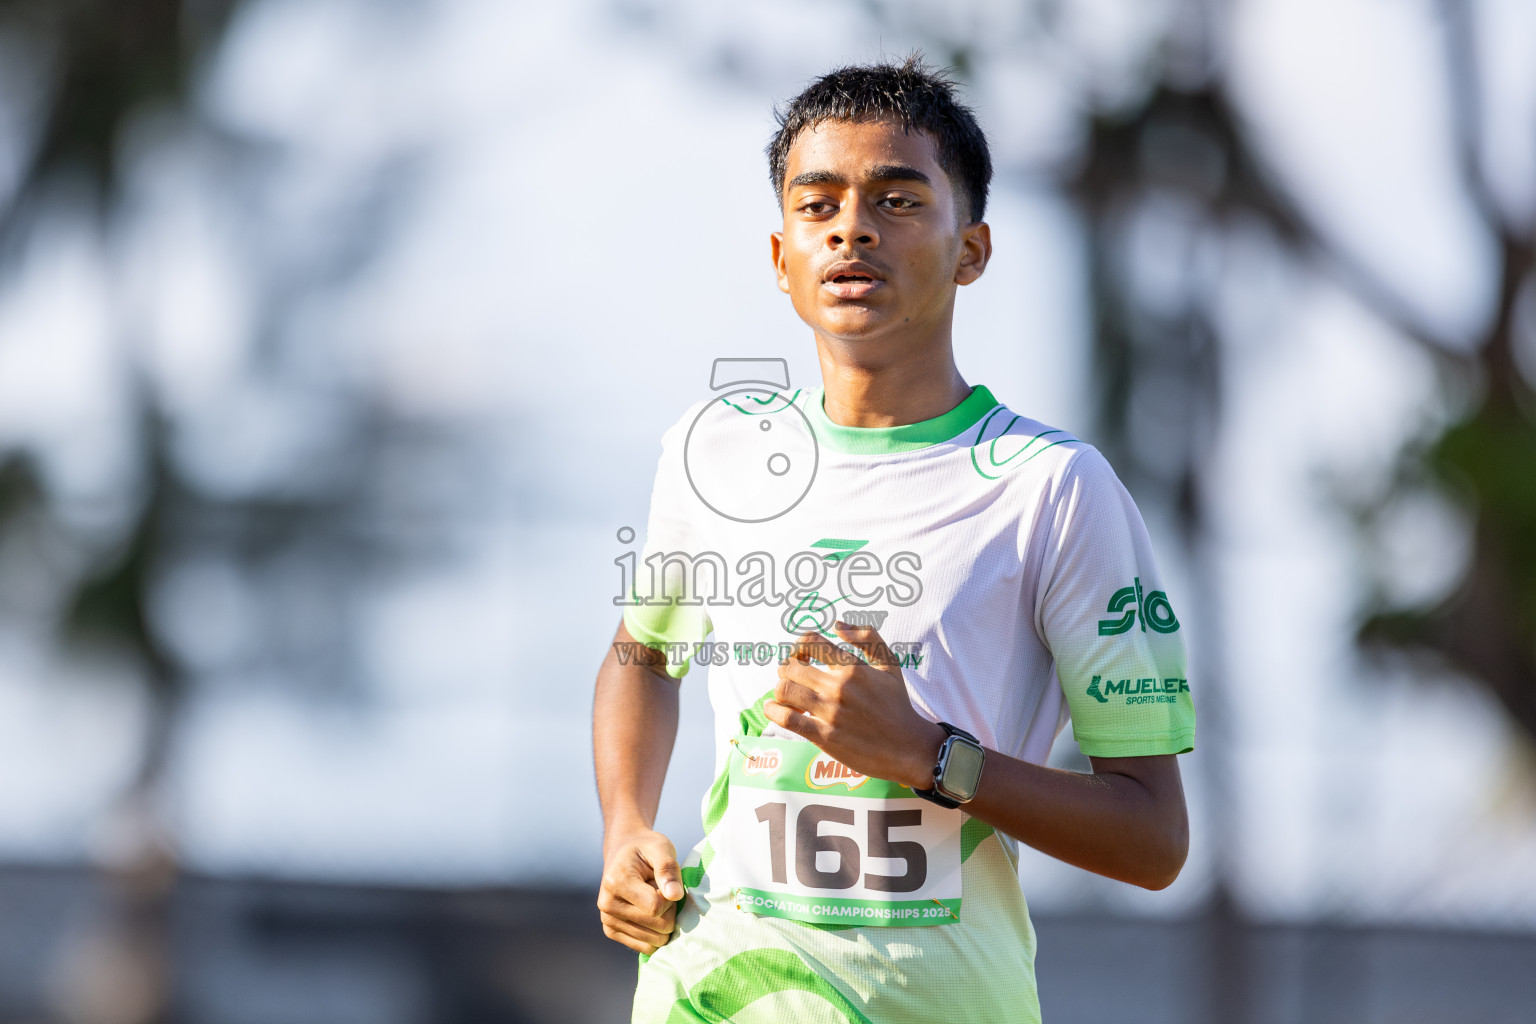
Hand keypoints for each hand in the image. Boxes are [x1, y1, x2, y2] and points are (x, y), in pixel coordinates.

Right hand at [597, 827, 684, 954]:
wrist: (623, 852)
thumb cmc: (645, 848)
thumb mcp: (661, 848)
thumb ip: (668, 869)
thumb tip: (675, 896)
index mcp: (616, 882)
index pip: (656, 907)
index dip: (670, 898)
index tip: (666, 884)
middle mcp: (607, 905)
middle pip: (657, 926)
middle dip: (669, 911)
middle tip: (661, 891)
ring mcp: (607, 921)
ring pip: (652, 941)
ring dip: (662, 922)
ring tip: (653, 900)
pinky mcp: (611, 932)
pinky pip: (644, 948)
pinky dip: (654, 934)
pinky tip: (648, 914)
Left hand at [764, 621, 944, 789]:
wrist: (907, 748)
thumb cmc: (897, 705)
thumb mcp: (890, 665)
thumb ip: (868, 637)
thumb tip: (837, 624)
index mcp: (853, 667)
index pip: (811, 642)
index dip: (799, 646)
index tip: (801, 656)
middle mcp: (839, 687)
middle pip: (791, 667)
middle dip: (786, 669)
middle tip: (791, 677)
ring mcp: (830, 712)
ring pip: (784, 690)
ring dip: (780, 690)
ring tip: (786, 695)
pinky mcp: (824, 736)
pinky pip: (787, 718)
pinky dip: (773, 711)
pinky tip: (773, 709)